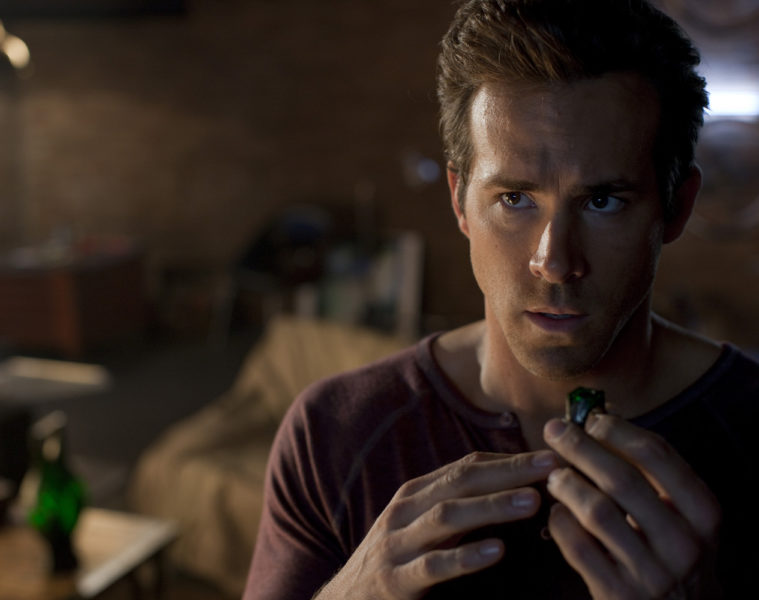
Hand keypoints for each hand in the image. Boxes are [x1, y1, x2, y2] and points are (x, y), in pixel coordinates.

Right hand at [314, 450, 557, 599]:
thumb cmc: (396, 558)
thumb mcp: (421, 525)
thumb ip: (458, 505)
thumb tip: (513, 486)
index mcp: (416, 493)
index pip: (466, 466)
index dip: (508, 460)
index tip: (549, 457)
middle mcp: (405, 511)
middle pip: (461, 482)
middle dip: (509, 472)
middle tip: (551, 467)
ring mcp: (398, 544)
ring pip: (448, 516)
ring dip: (493, 506)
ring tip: (532, 501)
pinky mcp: (395, 580)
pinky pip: (433, 566)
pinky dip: (465, 557)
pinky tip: (496, 551)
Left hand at [543, 414, 721, 598]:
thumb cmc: (671, 551)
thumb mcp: (678, 512)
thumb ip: (647, 468)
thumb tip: (605, 413)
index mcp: (702, 513)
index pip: (657, 455)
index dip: (618, 430)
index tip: (591, 418)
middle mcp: (683, 543)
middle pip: (621, 479)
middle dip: (580, 447)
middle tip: (554, 430)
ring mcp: (651, 572)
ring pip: (597, 512)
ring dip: (567, 484)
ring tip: (554, 475)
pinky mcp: (618, 593)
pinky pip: (577, 546)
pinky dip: (560, 521)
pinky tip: (557, 511)